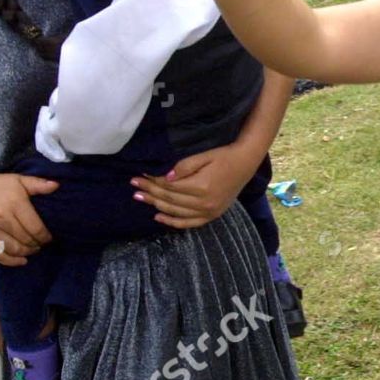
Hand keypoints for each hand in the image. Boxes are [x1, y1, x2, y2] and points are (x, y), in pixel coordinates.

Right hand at [0, 170, 57, 265]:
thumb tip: (56, 186)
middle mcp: (1, 217)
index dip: (45, 236)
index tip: (49, 238)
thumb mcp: (18, 180)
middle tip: (40, 244)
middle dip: (36, 245)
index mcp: (14, 202)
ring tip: (32, 250)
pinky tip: (21, 261)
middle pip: (25, 239)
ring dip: (26, 253)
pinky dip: (10, 261)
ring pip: (12, 248)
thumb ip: (38, 184)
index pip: (35, 227)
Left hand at [132, 145, 254, 229]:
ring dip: (156, 206)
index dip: (153, 181)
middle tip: (134, 187)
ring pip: (176, 212)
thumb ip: (184, 167)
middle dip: (150, 192)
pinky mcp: (212, 215)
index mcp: (201, 186)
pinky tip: (158, 217)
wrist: (245, 163)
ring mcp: (208, 211)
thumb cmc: (224, 156)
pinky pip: (189, 223)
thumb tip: (165, 177)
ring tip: (140, 198)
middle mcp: (204, 202)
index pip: (169, 186)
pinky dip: (173, 222)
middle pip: (170, 199)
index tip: (139, 176)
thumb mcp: (204, 156)